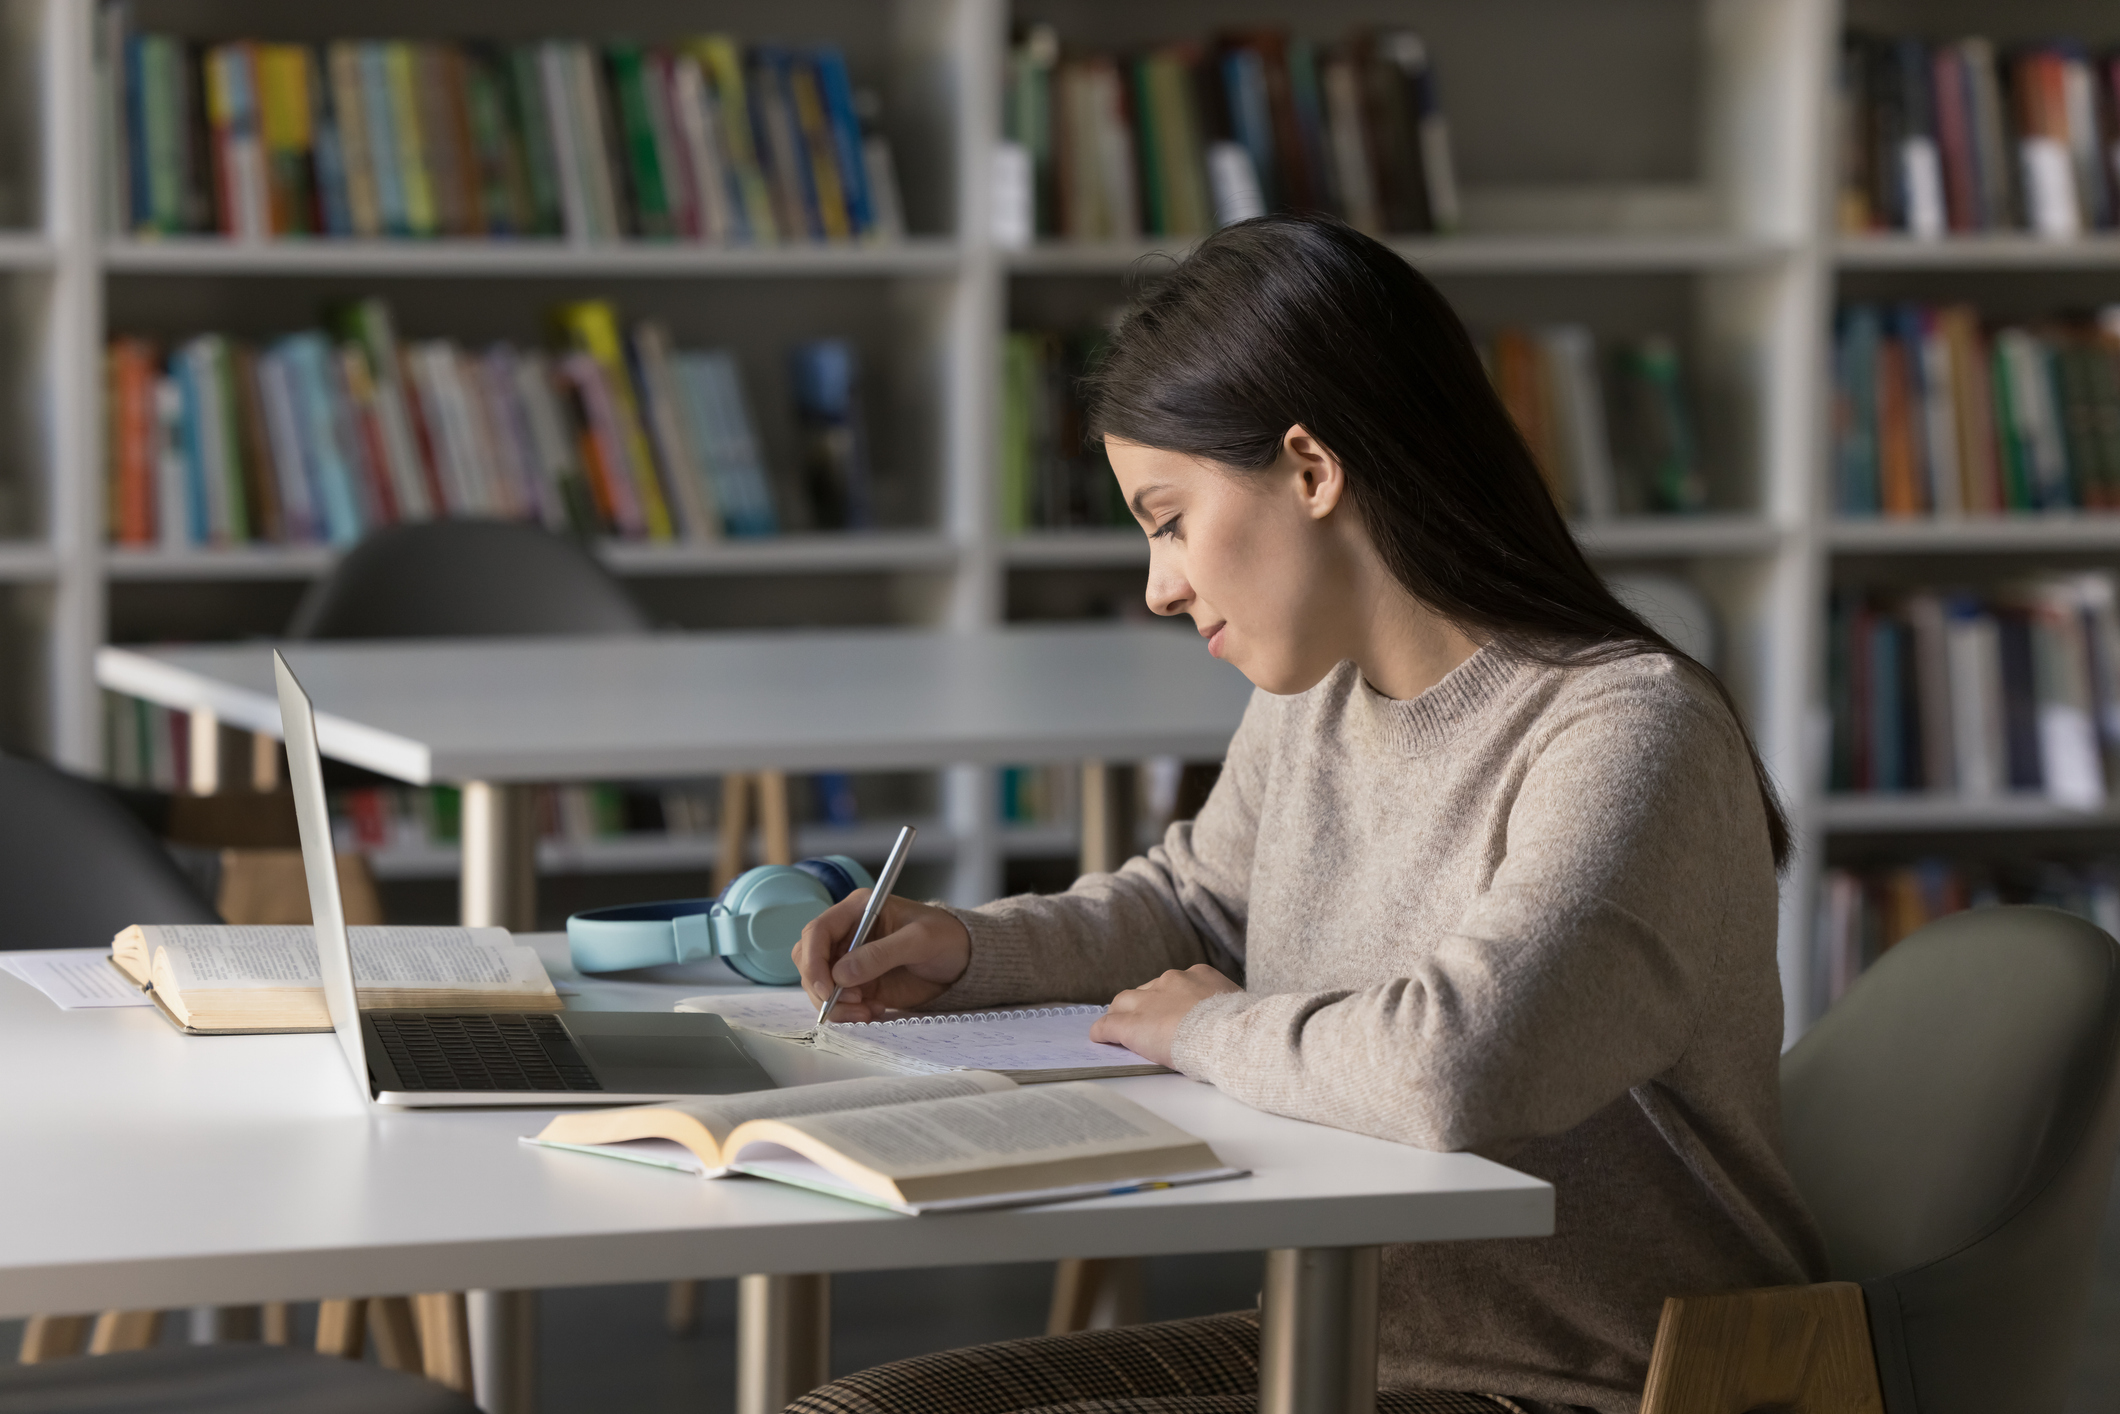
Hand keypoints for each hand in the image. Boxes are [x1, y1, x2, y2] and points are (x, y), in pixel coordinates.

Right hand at [794, 892, 971, 1021]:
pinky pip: (838, 1001)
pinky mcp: (859, 984)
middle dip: (822, 986)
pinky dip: (849, 1012)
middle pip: (809, 960)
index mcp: (858, 910)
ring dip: (837, 1005)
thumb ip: (881, 954)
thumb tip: (840, 974)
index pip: (817, 932)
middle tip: (854, 1003)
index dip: (814, 961)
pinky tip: (874, 1012)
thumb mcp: (919, 940)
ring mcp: (851, 960)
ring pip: (819, 984)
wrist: (963, 959)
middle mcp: (847, 934)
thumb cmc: (946, 937)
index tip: (828, 988)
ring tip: (868, 1011)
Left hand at [1089, 965, 1241, 1067]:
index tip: (1170, 1011)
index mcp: (1199, 975)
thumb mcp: (1239, 1007)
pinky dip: (1103, 1032)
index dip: (1169, 999)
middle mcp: (1171, 981)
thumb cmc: (1242, 1026)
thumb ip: (1226, 1006)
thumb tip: (1233, 1017)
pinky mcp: (1132, 1025)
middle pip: (1147, 990)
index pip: (1174, 984)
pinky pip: (1109, 1026)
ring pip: (1124, 1003)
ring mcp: (1149, 1001)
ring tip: (1116, 1026)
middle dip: (1143, 1004)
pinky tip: (1100, 1038)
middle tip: (1142, 1019)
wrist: (1228, 1036)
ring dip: (1120, 1014)